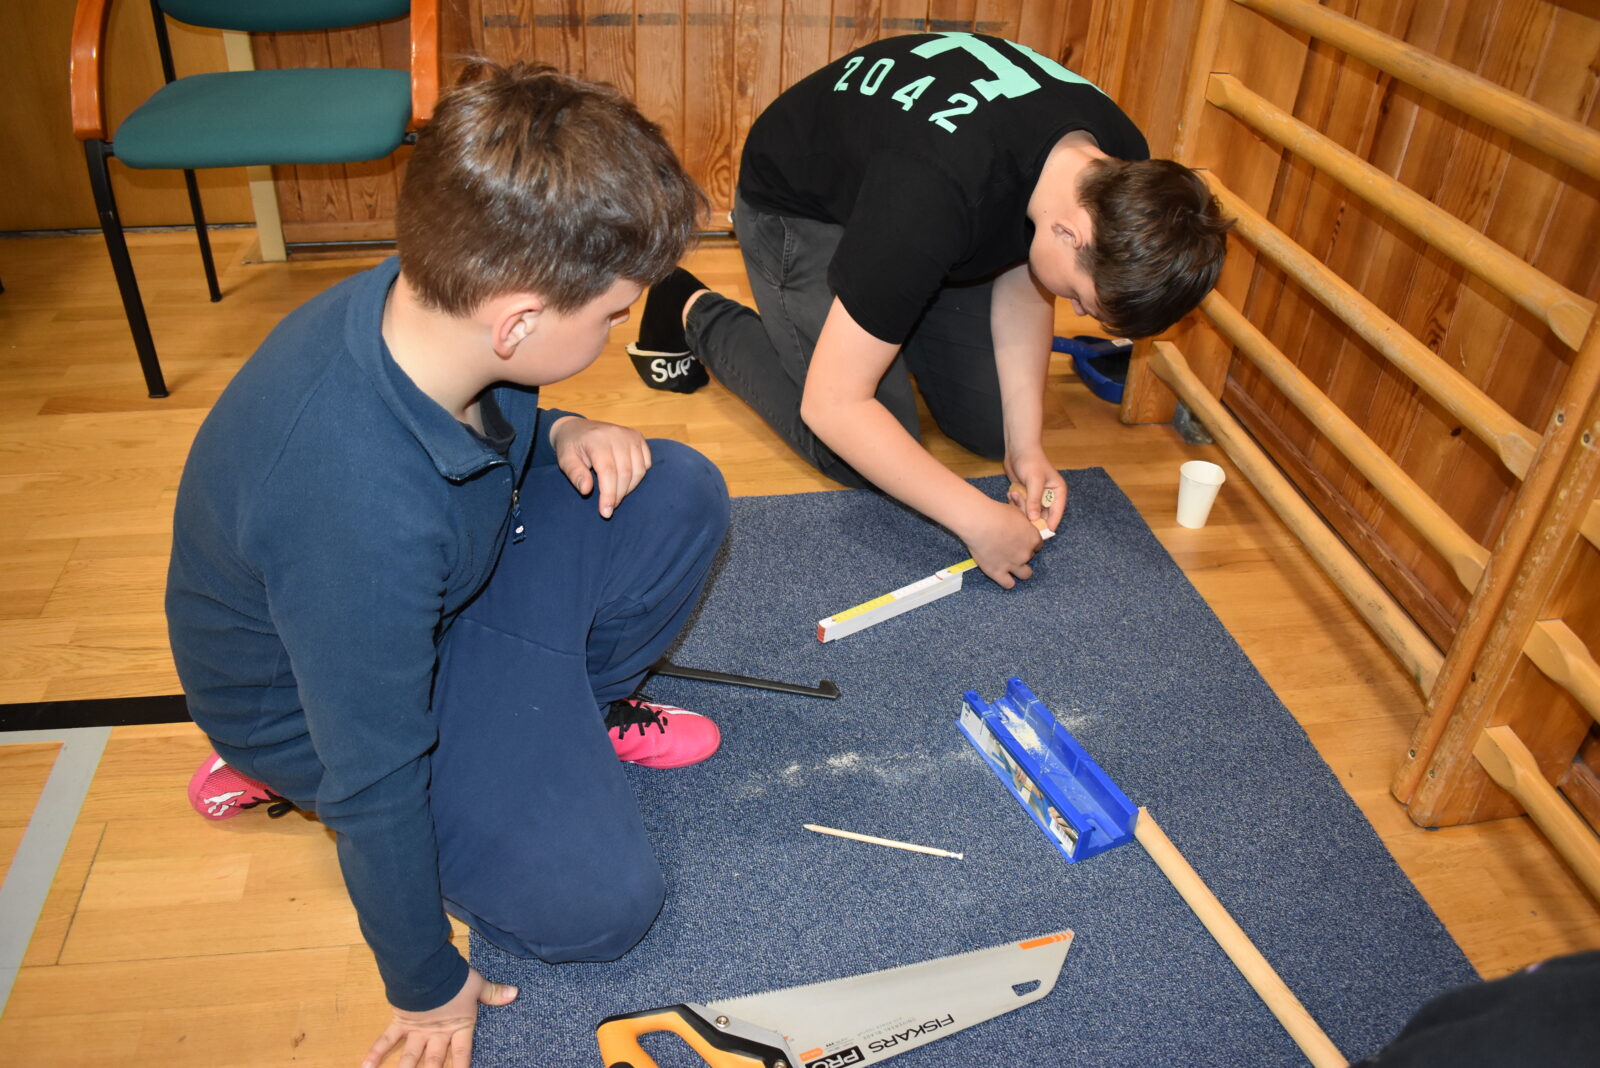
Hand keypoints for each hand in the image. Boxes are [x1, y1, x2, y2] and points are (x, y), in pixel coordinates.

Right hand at [361, 967, 516, 1067]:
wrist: (429, 969)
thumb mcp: (477, 985)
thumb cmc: (454, 977)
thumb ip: (494, 993)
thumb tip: (515, 993)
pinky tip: (365, 1067)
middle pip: (434, 1062)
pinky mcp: (401, 1022)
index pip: (462, 1054)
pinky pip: (386, 1040)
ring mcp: (417, 1030)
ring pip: (410, 1058)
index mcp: (458, 1026)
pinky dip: (374, 1053)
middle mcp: (437, 1033)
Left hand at [550, 417, 651, 517]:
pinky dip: (638, 476)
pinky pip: (646, 463)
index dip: (609, 494)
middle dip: (619, 495)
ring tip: (616, 494)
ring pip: (638, 470)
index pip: (608, 472)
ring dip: (629, 488)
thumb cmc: (571, 447)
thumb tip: (586, 490)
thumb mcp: (565, 460)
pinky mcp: (638, 438)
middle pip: (625, 473)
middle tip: (609, 507)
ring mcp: (630, 435)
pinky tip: (625, 481)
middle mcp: (617, 435)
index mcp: (597, 440)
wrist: (577, 429)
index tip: (606, 512)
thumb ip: (575, 474)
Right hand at [959, 498, 1045, 588]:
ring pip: (1026, 574)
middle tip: (1011, 548)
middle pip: (1030, 557)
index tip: (1021, 540)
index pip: (1038, 545)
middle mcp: (1026, 553)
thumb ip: (1022, 521)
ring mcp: (1013, 565)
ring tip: (1011, 566)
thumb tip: (1022, 522)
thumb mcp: (1015, 511)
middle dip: (1023, 554)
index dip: (1029, 542)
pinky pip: (1009, 584)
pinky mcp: (998, 572)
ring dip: (1021, 571)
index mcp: (1033, 538)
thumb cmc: (996, 513)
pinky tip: (1002, 575)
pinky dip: (1007, 581)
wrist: (980, 523)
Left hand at [1004, 448, 1065, 532]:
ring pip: (1030, 513)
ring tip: (1015, 494)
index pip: (1057, 513)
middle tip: (1021, 510)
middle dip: (1031, 515)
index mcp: (1058, 492)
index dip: (1050, 524)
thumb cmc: (1030, 461)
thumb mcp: (1034, 480)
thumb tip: (1034, 519)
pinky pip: (1021, 508)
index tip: (1042, 534)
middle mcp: (1049, 496)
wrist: (1017, 449)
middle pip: (1043, 516)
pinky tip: (1011, 493)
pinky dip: (1015, 504)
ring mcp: (1036, 497)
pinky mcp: (1025, 496)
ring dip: (1021, 508)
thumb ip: (1034, 500)